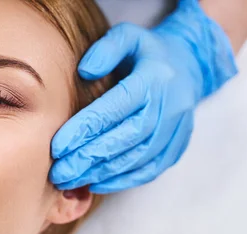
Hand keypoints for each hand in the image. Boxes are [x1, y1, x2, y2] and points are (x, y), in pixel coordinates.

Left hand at [50, 0, 237, 193]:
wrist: (189, 66)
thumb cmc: (148, 53)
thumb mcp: (128, 36)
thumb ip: (106, 49)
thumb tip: (85, 72)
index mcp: (153, 79)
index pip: (113, 109)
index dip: (83, 130)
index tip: (57, 147)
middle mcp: (168, 107)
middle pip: (124, 140)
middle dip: (87, 159)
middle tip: (58, 173)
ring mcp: (176, 130)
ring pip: (136, 159)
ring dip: (102, 173)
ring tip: (71, 181)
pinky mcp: (177, 147)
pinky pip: (151, 170)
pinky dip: (124, 181)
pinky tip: (98, 183)